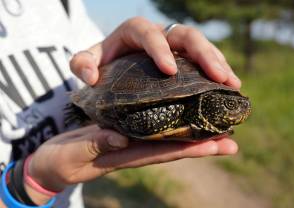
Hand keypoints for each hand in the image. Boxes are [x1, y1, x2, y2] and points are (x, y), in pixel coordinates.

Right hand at [28, 125, 236, 203]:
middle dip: (204, 144)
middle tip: (232, 141)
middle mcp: (135, 149)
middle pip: (175, 147)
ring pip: (168, 138)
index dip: (192, 148)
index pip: (165, 152)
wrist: (53, 161)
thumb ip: (96, 144)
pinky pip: (154, 127)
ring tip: (219, 128)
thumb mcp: (76, 153)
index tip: (219, 144)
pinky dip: (173, 123)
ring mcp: (132, 141)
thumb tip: (120, 136)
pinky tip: (185, 115)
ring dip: (194, 134)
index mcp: (126, 155)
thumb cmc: (61, 160)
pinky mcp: (125, 132)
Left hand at [70, 17, 240, 88]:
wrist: (117, 65)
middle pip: (186, 35)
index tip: (170, 70)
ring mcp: (176, 45)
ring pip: (202, 45)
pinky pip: (207, 59)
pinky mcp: (187, 57)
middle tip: (218, 77)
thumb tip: (92, 77)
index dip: (160, 48)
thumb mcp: (87, 62)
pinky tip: (230, 87)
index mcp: (134, 31)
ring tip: (233, 84)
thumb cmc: (103, 63)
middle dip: (204, 55)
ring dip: (219, 63)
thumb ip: (82, 64)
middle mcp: (160, 34)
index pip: (148, 33)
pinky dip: (219, 70)